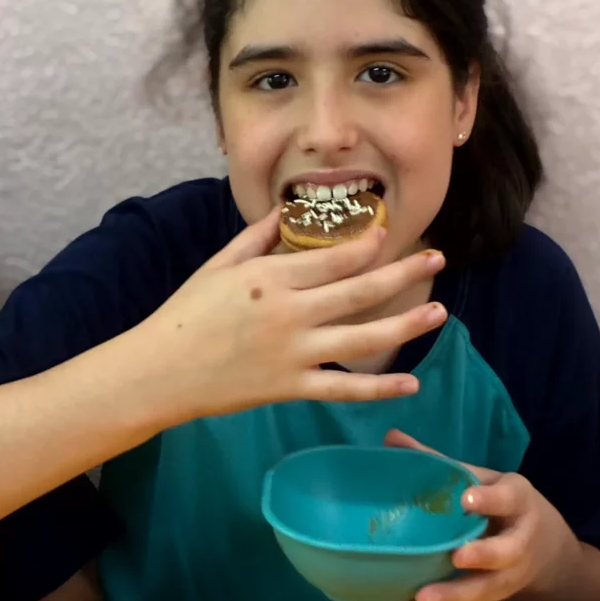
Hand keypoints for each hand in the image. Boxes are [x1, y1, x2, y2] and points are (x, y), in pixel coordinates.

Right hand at [133, 209, 447, 423]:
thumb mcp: (219, 265)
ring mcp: (294, 353)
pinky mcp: (291, 387)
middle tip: (438, 259)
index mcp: (271, 277)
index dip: (368, 244)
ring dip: (405, 325)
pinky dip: (378, 389)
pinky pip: (343, 389)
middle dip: (404, 273)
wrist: (160, 370)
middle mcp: (290, 312)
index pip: (334, 257)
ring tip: (439, 313)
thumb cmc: (187, 313)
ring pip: (362, 339)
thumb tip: (284, 211)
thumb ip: (255, 237)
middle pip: (360, 291)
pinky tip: (409, 384)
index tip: (391, 232)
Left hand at [384, 430, 578, 600]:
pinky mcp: (496, 594)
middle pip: (505, 551)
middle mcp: (520, 539)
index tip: (466, 499)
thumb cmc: (499, 502)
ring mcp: (510, 572)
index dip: (489, 499)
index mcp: (516, 499)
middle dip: (482, 554)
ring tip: (422, 598)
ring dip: (454, 594)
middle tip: (456, 556)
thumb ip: (438, 461)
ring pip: (486, 586)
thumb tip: (391, 437)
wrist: (545, 547)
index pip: (507, 498)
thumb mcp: (479, 478)